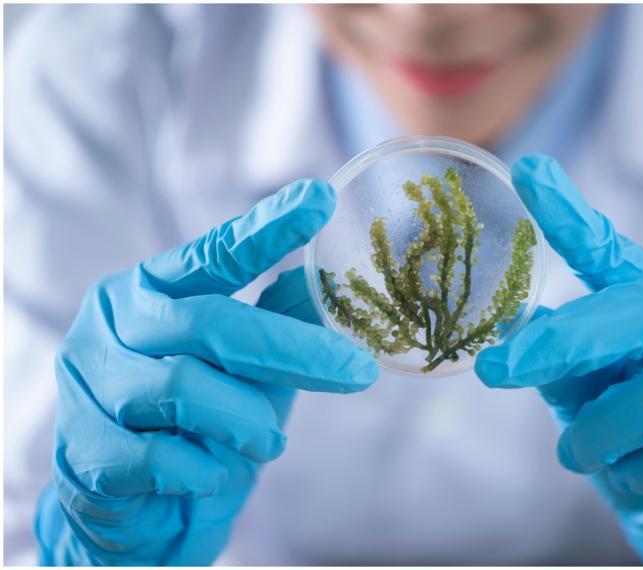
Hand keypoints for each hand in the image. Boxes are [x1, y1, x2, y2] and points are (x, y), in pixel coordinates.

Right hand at [35, 180, 377, 564]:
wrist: (140, 510)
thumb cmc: (198, 422)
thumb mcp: (245, 367)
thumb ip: (275, 321)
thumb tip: (325, 278)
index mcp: (151, 289)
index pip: (214, 254)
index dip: (268, 228)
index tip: (320, 199)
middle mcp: (113, 324)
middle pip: (212, 323)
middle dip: (294, 350)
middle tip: (358, 371)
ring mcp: (91, 384)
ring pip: (186, 388)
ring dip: (247, 420)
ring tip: (268, 441)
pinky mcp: (85, 450)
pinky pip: (163, 455)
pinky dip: (206, 468)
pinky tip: (211, 473)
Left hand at [475, 155, 642, 564]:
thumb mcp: (593, 397)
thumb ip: (562, 362)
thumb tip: (514, 322)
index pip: (613, 253)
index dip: (570, 215)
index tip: (527, 171)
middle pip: (636, 313)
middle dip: (559, 344)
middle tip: (494, 371)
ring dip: (598, 437)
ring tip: (579, 456)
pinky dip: (642, 478)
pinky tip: (638, 480)